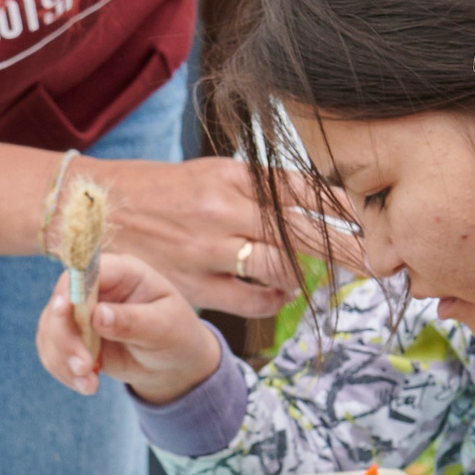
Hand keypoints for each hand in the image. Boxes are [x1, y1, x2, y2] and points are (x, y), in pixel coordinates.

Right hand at [34, 255, 221, 403]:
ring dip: (62, 359)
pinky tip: (86, 385)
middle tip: (83, 367)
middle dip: (64, 337)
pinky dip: (63, 370)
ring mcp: (81, 312)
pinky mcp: (73, 336)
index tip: (64, 311)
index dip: (69, 290)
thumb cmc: (176, 336)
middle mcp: (95, 288)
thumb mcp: (164, 328)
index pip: (83, 272)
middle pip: (59, 302)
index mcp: (121, 272)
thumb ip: (132, 321)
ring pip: (50, 329)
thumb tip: (97, 315)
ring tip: (89, 384)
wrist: (173, 362)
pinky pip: (52, 350)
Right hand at [97, 157, 362, 317]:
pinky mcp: (193, 285)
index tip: (377, 216)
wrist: (90, 212)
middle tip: (384, 258)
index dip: (346, 206)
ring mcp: (208, 250)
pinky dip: (277, 300)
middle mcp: (222, 209)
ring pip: (282, 266)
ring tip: (335, 278)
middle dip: (350, 247)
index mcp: (230, 176)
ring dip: (313, 275)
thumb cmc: (158, 191)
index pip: (302, 188)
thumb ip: (258, 186)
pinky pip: (252, 301)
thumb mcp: (208, 173)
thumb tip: (314, 197)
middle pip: (304, 230)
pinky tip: (283, 294)